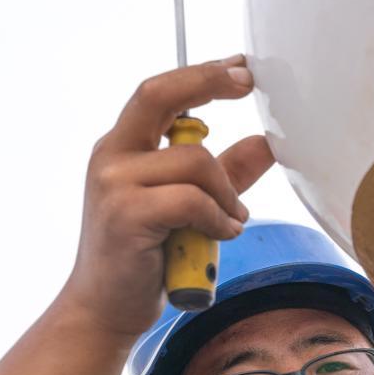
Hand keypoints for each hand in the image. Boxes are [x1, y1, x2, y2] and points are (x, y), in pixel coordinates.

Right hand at [60, 54, 274, 340]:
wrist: (106, 309)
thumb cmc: (148, 257)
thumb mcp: (193, 206)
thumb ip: (227, 173)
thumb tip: (267, 142)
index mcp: (123, 147)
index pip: (160, 92)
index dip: (202, 74)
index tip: (241, 65)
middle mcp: (112, 157)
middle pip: (160, 95)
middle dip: (209, 83)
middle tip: (248, 83)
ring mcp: (114, 184)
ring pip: (195, 162)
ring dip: (228, 193)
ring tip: (232, 220)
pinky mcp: (126, 216)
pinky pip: (192, 201)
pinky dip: (218, 218)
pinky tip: (222, 235)